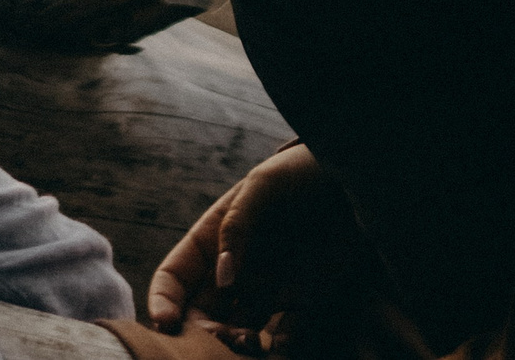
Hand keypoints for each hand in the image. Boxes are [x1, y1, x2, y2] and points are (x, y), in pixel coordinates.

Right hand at [147, 145, 369, 353]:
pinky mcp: (299, 303)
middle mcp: (231, 271)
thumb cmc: (300, 174)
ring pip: (235, 331)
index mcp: (210, 240)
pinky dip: (275, 349)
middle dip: (200, 334)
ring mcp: (264, 289)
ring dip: (234, 346)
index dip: (163, 302)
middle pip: (199, 314)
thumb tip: (222, 278)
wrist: (351, 182)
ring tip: (250, 346)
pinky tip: (276, 348)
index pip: (174, 278)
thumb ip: (236, 226)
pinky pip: (280, 336)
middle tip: (220, 340)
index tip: (166, 325)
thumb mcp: (264, 186)